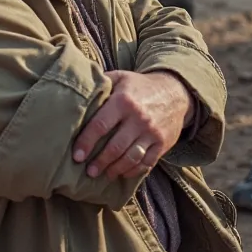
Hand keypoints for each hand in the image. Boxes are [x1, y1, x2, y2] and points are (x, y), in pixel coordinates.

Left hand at [73, 70, 193, 180]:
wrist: (175, 91)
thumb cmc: (140, 86)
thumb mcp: (121, 77)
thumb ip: (101, 84)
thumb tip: (77, 89)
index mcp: (123, 100)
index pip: (100, 125)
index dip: (86, 142)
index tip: (77, 156)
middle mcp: (139, 118)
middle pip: (115, 147)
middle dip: (99, 162)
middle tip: (89, 171)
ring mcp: (152, 132)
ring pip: (130, 158)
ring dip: (114, 169)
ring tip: (103, 174)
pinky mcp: (162, 144)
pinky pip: (146, 163)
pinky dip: (133, 171)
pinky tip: (122, 173)